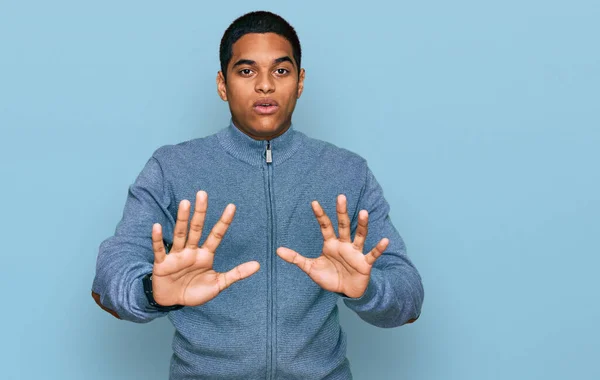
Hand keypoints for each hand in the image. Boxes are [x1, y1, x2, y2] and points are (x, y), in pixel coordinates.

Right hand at [151, 191, 259, 306]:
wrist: (173, 302)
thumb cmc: (196, 291)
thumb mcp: (218, 284)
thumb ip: (236, 274)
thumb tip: (258, 264)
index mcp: (205, 254)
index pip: (216, 235)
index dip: (224, 222)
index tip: (232, 206)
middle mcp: (191, 251)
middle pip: (197, 228)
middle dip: (200, 212)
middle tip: (203, 193)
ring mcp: (176, 256)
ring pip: (180, 234)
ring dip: (182, 219)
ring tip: (185, 203)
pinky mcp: (162, 264)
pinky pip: (159, 250)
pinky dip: (157, 239)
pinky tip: (157, 226)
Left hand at [277, 194, 387, 297]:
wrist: (346, 292)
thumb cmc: (330, 277)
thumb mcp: (310, 268)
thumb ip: (296, 259)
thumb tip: (277, 250)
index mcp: (331, 244)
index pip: (325, 226)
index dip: (320, 215)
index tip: (314, 202)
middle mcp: (344, 245)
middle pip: (343, 225)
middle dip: (342, 212)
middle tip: (341, 196)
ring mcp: (355, 253)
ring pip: (359, 236)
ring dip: (362, 225)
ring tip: (364, 212)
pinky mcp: (365, 263)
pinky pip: (373, 254)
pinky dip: (379, 248)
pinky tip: (385, 240)